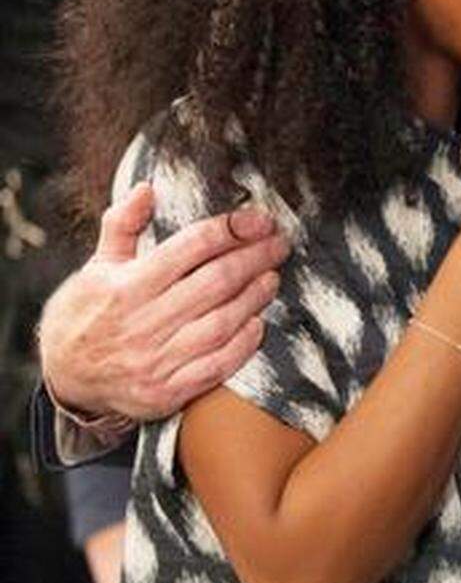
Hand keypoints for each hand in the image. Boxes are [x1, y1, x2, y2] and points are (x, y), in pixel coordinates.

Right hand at [39, 182, 288, 420]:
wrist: (61, 377)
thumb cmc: (85, 314)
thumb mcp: (97, 265)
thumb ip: (121, 224)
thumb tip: (146, 189)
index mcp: (126, 285)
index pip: (192, 247)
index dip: (232, 229)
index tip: (259, 220)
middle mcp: (141, 323)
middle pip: (215, 282)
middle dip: (254, 258)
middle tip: (278, 244)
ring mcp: (154, 361)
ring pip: (221, 323)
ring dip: (254, 298)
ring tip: (272, 277)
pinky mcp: (165, 393)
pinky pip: (216, 367)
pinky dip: (242, 345)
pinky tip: (257, 324)